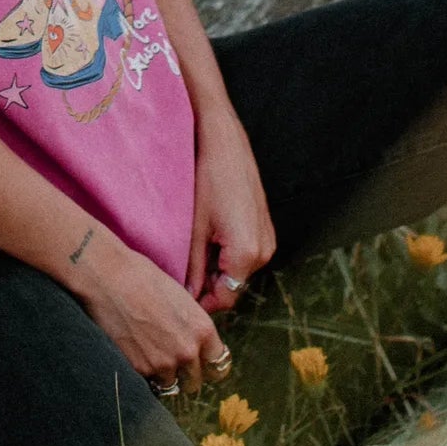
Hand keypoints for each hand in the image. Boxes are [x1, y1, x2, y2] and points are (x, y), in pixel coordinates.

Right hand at [76, 238, 228, 392]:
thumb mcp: (181, 299)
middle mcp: (188, 351)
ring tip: (152, 357)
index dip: (209, 364)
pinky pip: (149, 383)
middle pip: (196, 382)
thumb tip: (194, 342)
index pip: (219, 365)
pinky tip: (137, 355)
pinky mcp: (139, 369)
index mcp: (203, 330)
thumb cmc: (143, 278)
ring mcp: (163, 364)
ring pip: (171, 386)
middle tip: (174, 362)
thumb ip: (192, 326)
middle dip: (186, 374)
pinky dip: (145, 374)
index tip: (201, 362)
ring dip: (164, 376)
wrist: (108, 278)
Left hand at [188, 103, 276, 314]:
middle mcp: (264, 251)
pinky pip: (245, 253)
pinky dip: (226, 254)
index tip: (179, 299)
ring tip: (190, 252)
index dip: (201, 303)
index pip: (225, 298)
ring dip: (216, 269)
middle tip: (179, 275)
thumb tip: (187, 296)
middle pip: (233, 285)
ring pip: (238, 270)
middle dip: (207, 285)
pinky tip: (207, 237)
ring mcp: (267, 239)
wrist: (224, 142)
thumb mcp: (194, 229)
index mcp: (248, 254)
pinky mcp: (264, 227)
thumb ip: (193, 267)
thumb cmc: (207, 179)